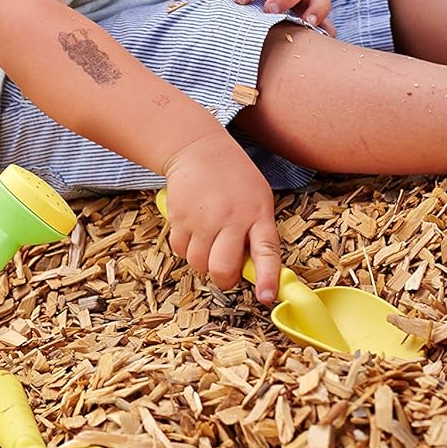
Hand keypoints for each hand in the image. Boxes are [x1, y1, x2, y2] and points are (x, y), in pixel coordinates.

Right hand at [163, 133, 281, 303]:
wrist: (199, 150)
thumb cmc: (234, 178)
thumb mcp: (258, 199)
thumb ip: (257, 232)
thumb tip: (252, 271)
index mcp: (257, 214)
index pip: (266, 252)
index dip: (267, 278)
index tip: (265, 297)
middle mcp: (230, 218)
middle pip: (222, 268)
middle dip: (223, 278)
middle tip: (225, 270)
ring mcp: (202, 219)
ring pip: (198, 263)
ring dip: (202, 260)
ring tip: (208, 238)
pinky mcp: (179, 218)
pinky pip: (179, 250)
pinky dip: (185, 247)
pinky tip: (193, 228)